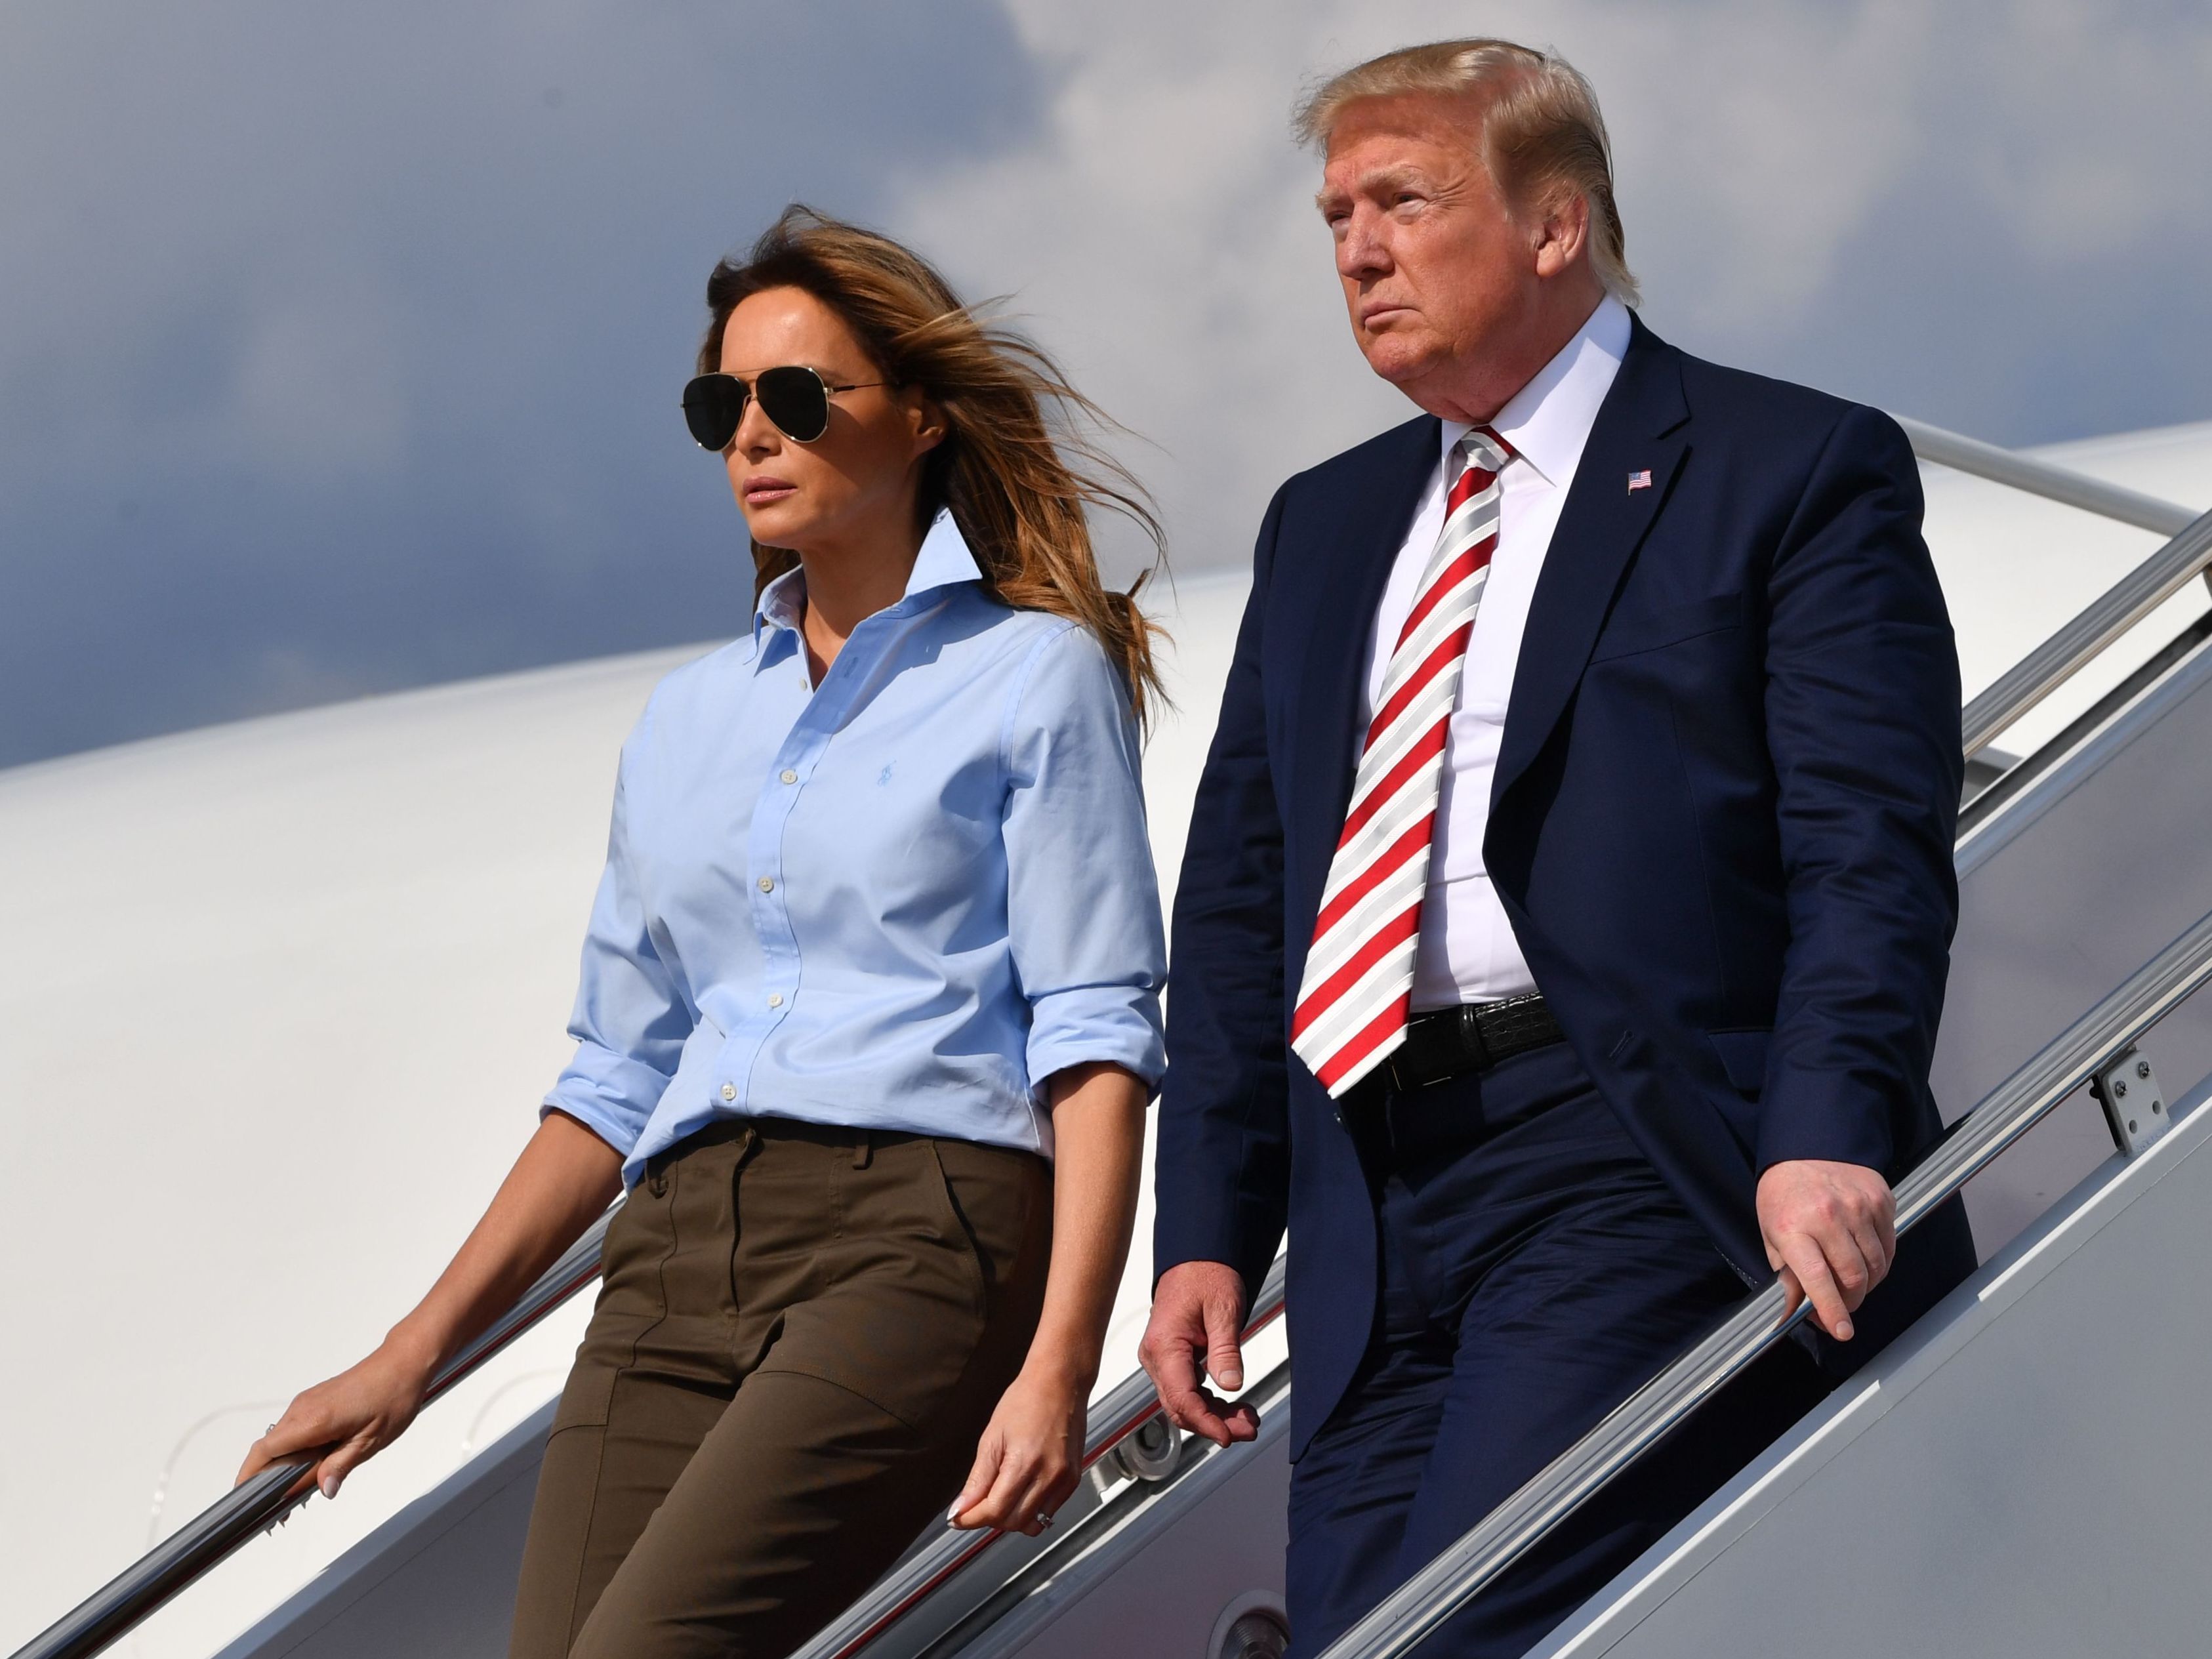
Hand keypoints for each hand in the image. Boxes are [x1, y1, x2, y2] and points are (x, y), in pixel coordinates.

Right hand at [234, 1338, 436, 1499]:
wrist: (403, 1363)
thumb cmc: (392, 1397)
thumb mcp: (370, 1440)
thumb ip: (341, 1466)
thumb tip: (324, 1490)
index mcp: (313, 1420)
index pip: (264, 1451)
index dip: (249, 1478)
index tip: (248, 1501)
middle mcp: (302, 1408)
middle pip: (267, 1449)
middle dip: (265, 1479)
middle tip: (281, 1508)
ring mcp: (307, 1402)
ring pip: (280, 1439)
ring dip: (281, 1465)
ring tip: (297, 1491)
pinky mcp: (314, 1400)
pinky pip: (293, 1429)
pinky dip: (293, 1449)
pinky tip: (311, 1465)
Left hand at [949, 1367, 1086, 1535]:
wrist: (1060, 1382)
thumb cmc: (1026, 1400)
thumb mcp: (992, 1437)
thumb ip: (978, 1479)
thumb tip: (962, 1508)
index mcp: (1024, 1462)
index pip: (995, 1511)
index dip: (971, 1519)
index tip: (958, 1518)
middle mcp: (1049, 1475)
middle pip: (1014, 1522)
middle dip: (990, 1519)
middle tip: (976, 1506)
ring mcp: (1064, 1479)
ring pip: (1034, 1523)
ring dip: (1012, 1519)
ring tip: (1001, 1497)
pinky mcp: (1073, 1479)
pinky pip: (1049, 1511)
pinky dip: (1032, 1510)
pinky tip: (1021, 1491)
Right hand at [1139, 1261, 1258, 1447]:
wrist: (1197, 1258)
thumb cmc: (1206, 1275)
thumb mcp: (1224, 1309)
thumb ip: (1226, 1349)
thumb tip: (1231, 1385)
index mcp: (1164, 1345)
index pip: (1181, 1397)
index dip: (1205, 1422)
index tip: (1228, 1436)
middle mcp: (1156, 1357)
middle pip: (1180, 1407)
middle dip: (1214, 1424)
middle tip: (1249, 1429)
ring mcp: (1161, 1361)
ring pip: (1184, 1403)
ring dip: (1214, 1416)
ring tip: (1248, 1419)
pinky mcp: (1172, 1361)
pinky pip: (1187, 1391)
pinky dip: (1210, 1403)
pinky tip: (1233, 1406)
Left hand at [1757, 1159, 1896, 1341]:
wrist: (1805, 1149)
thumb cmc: (1784, 1197)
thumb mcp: (1772, 1236)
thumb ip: (1786, 1277)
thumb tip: (1793, 1314)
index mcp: (1793, 1226)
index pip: (1816, 1277)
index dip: (1831, 1308)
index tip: (1841, 1330)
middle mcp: (1827, 1215)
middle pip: (1854, 1276)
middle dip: (1851, 1301)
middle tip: (1841, 1306)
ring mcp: (1858, 1206)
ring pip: (1876, 1266)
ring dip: (1867, 1284)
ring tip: (1851, 1281)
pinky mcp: (1880, 1199)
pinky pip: (1889, 1246)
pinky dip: (1880, 1262)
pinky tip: (1865, 1257)